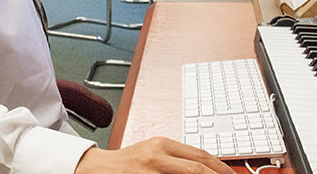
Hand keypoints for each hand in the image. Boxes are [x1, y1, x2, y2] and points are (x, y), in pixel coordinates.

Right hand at [74, 137, 227, 173]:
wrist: (94, 170)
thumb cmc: (126, 165)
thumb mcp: (153, 154)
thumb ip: (177, 159)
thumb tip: (205, 168)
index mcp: (162, 145)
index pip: (200, 155)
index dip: (221, 168)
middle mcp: (156, 156)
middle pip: (197, 168)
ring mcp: (149, 172)